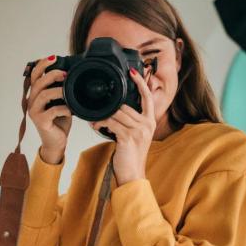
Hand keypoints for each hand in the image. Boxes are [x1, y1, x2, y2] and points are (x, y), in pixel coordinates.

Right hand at [27, 55, 70, 163]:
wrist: (57, 142)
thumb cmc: (59, 121)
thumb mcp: (60, 102)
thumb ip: (60, 89)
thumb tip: (70, 74)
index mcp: (36, 94)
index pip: (34, 75)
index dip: (42, 64)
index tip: (54, 57)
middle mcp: (32, 101)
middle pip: (38, 82)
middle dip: (52, 75)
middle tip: (65, 74)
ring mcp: (34, 112)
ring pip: (43, 95)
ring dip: (58, 91)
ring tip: (69, 91)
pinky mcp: (41, 121)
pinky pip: (52, 111)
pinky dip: (64, 108)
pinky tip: (71, 110)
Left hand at [90, 68, 155, 185]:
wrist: (132, 175)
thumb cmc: (130, 155)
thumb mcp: (134, 135)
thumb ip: (129, 121)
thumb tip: (115, 110)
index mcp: (150, 121)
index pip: (147, 97)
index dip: (141, 82)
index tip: (133, 70)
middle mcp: (147, 124)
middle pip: (126, 105)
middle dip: (109, 107)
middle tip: (97, 110)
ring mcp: (139, 130)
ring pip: (117, 112)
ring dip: (102, 116)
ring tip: (95, 120)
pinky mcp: (129, 137)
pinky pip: (111, 122)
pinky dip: (101, 123)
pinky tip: (96, 126)